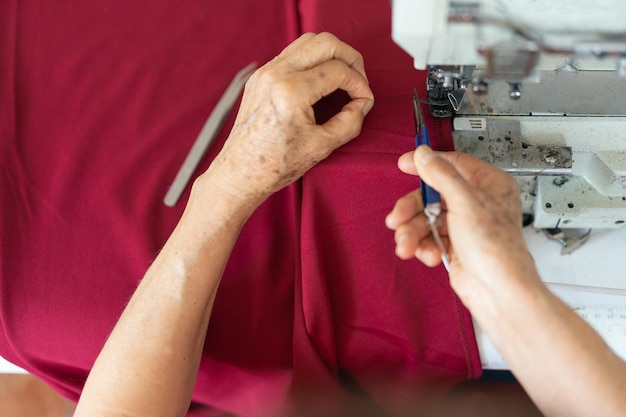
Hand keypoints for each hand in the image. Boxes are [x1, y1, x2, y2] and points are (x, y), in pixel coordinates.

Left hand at [203, 32, 373, 207]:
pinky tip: (321, 80)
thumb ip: (350, 121)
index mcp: (291, 92)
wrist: (241, 172)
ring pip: (309, 41)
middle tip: (359, 79)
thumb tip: (362, 103)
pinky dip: (313, 59)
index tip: (364, 99)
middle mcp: (276, 75)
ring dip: (331, 54)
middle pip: (326, 43)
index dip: (359, 83)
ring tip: (343, 76)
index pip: (338, 70)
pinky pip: (292, 53)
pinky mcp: (260, 76)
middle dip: (350, 58)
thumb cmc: (275, 164)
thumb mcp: (322, 146)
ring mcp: (265, 72)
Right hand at [385, 146, 539, 306]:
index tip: (405, 164)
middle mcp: (476, 202)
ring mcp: (464, 225)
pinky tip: (429, 255)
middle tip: (397, 219)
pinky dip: (424, 247)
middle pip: (431, 194)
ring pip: (426, 219)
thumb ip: (441, 174)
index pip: (452, 163)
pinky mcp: (454, 245)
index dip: (427, 164)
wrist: (497, 291)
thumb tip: (424, 154)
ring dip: (413, 233)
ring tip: (407, 246)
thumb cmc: (495, 249)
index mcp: (488, 184)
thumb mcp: (465, 202)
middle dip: (411, 211)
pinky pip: (429, 238)